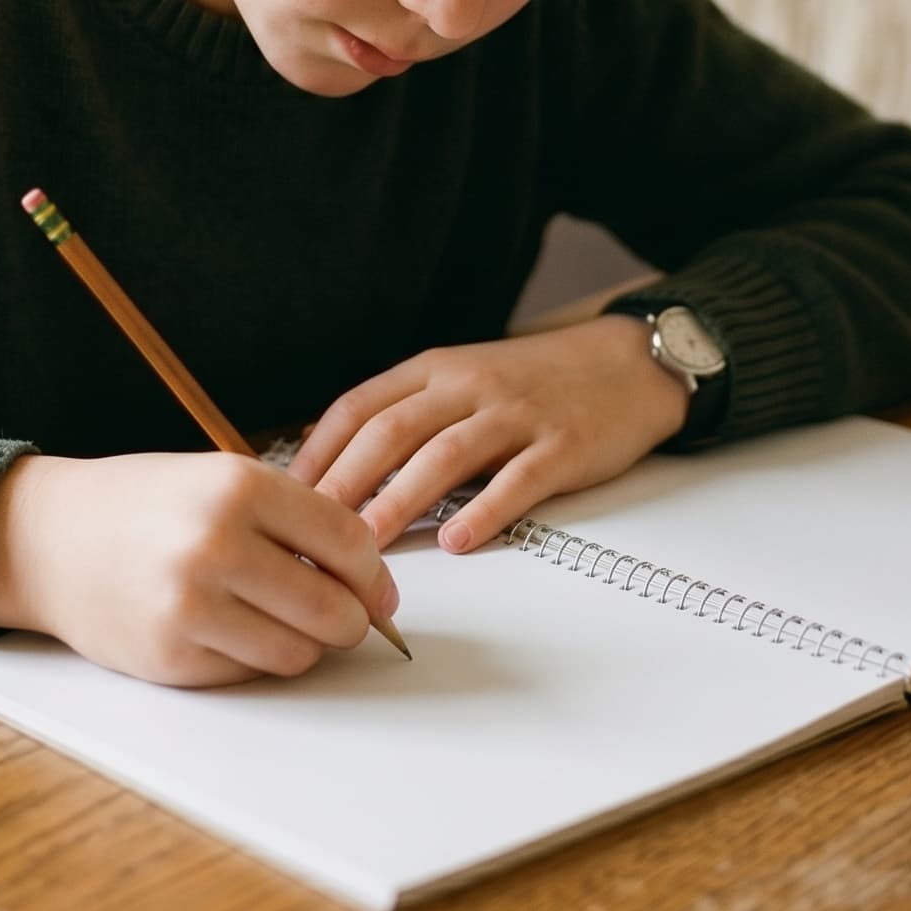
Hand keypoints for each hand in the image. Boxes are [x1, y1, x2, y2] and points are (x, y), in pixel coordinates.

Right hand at [0, 452, 399, 687]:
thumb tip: (370, 582)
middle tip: (344, 617)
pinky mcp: (172, 656)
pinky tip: (232, 630)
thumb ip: (293, 519)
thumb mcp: (219, 479)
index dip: (374, 575)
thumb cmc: (144, 505)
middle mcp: (217, 544)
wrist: (48, 538)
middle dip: (352, 620)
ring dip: (305, 645)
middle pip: (335, 609)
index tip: (377, 589)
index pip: (348, 543)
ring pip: (299, 653)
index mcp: (238, 486)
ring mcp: (192, 605)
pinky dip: (256, 659)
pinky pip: (250, 673)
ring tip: (281, 620)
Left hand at [286, 315, 690, 554]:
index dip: (319, 451)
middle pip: (392, 432)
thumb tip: (336, 465)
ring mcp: (517, 414)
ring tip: (366, 545)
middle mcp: (469, 385)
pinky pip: (518, 481)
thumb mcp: (462, 378)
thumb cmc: (533, 382)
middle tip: (310, 532)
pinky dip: (484, 511)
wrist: (624, 364)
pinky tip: (458, 542)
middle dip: (345, 483)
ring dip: (398, 501)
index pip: (361, 406)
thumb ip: (409, 413)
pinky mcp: (563, 446)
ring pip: (444, 456)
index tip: (286, 495)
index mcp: (436, 368)